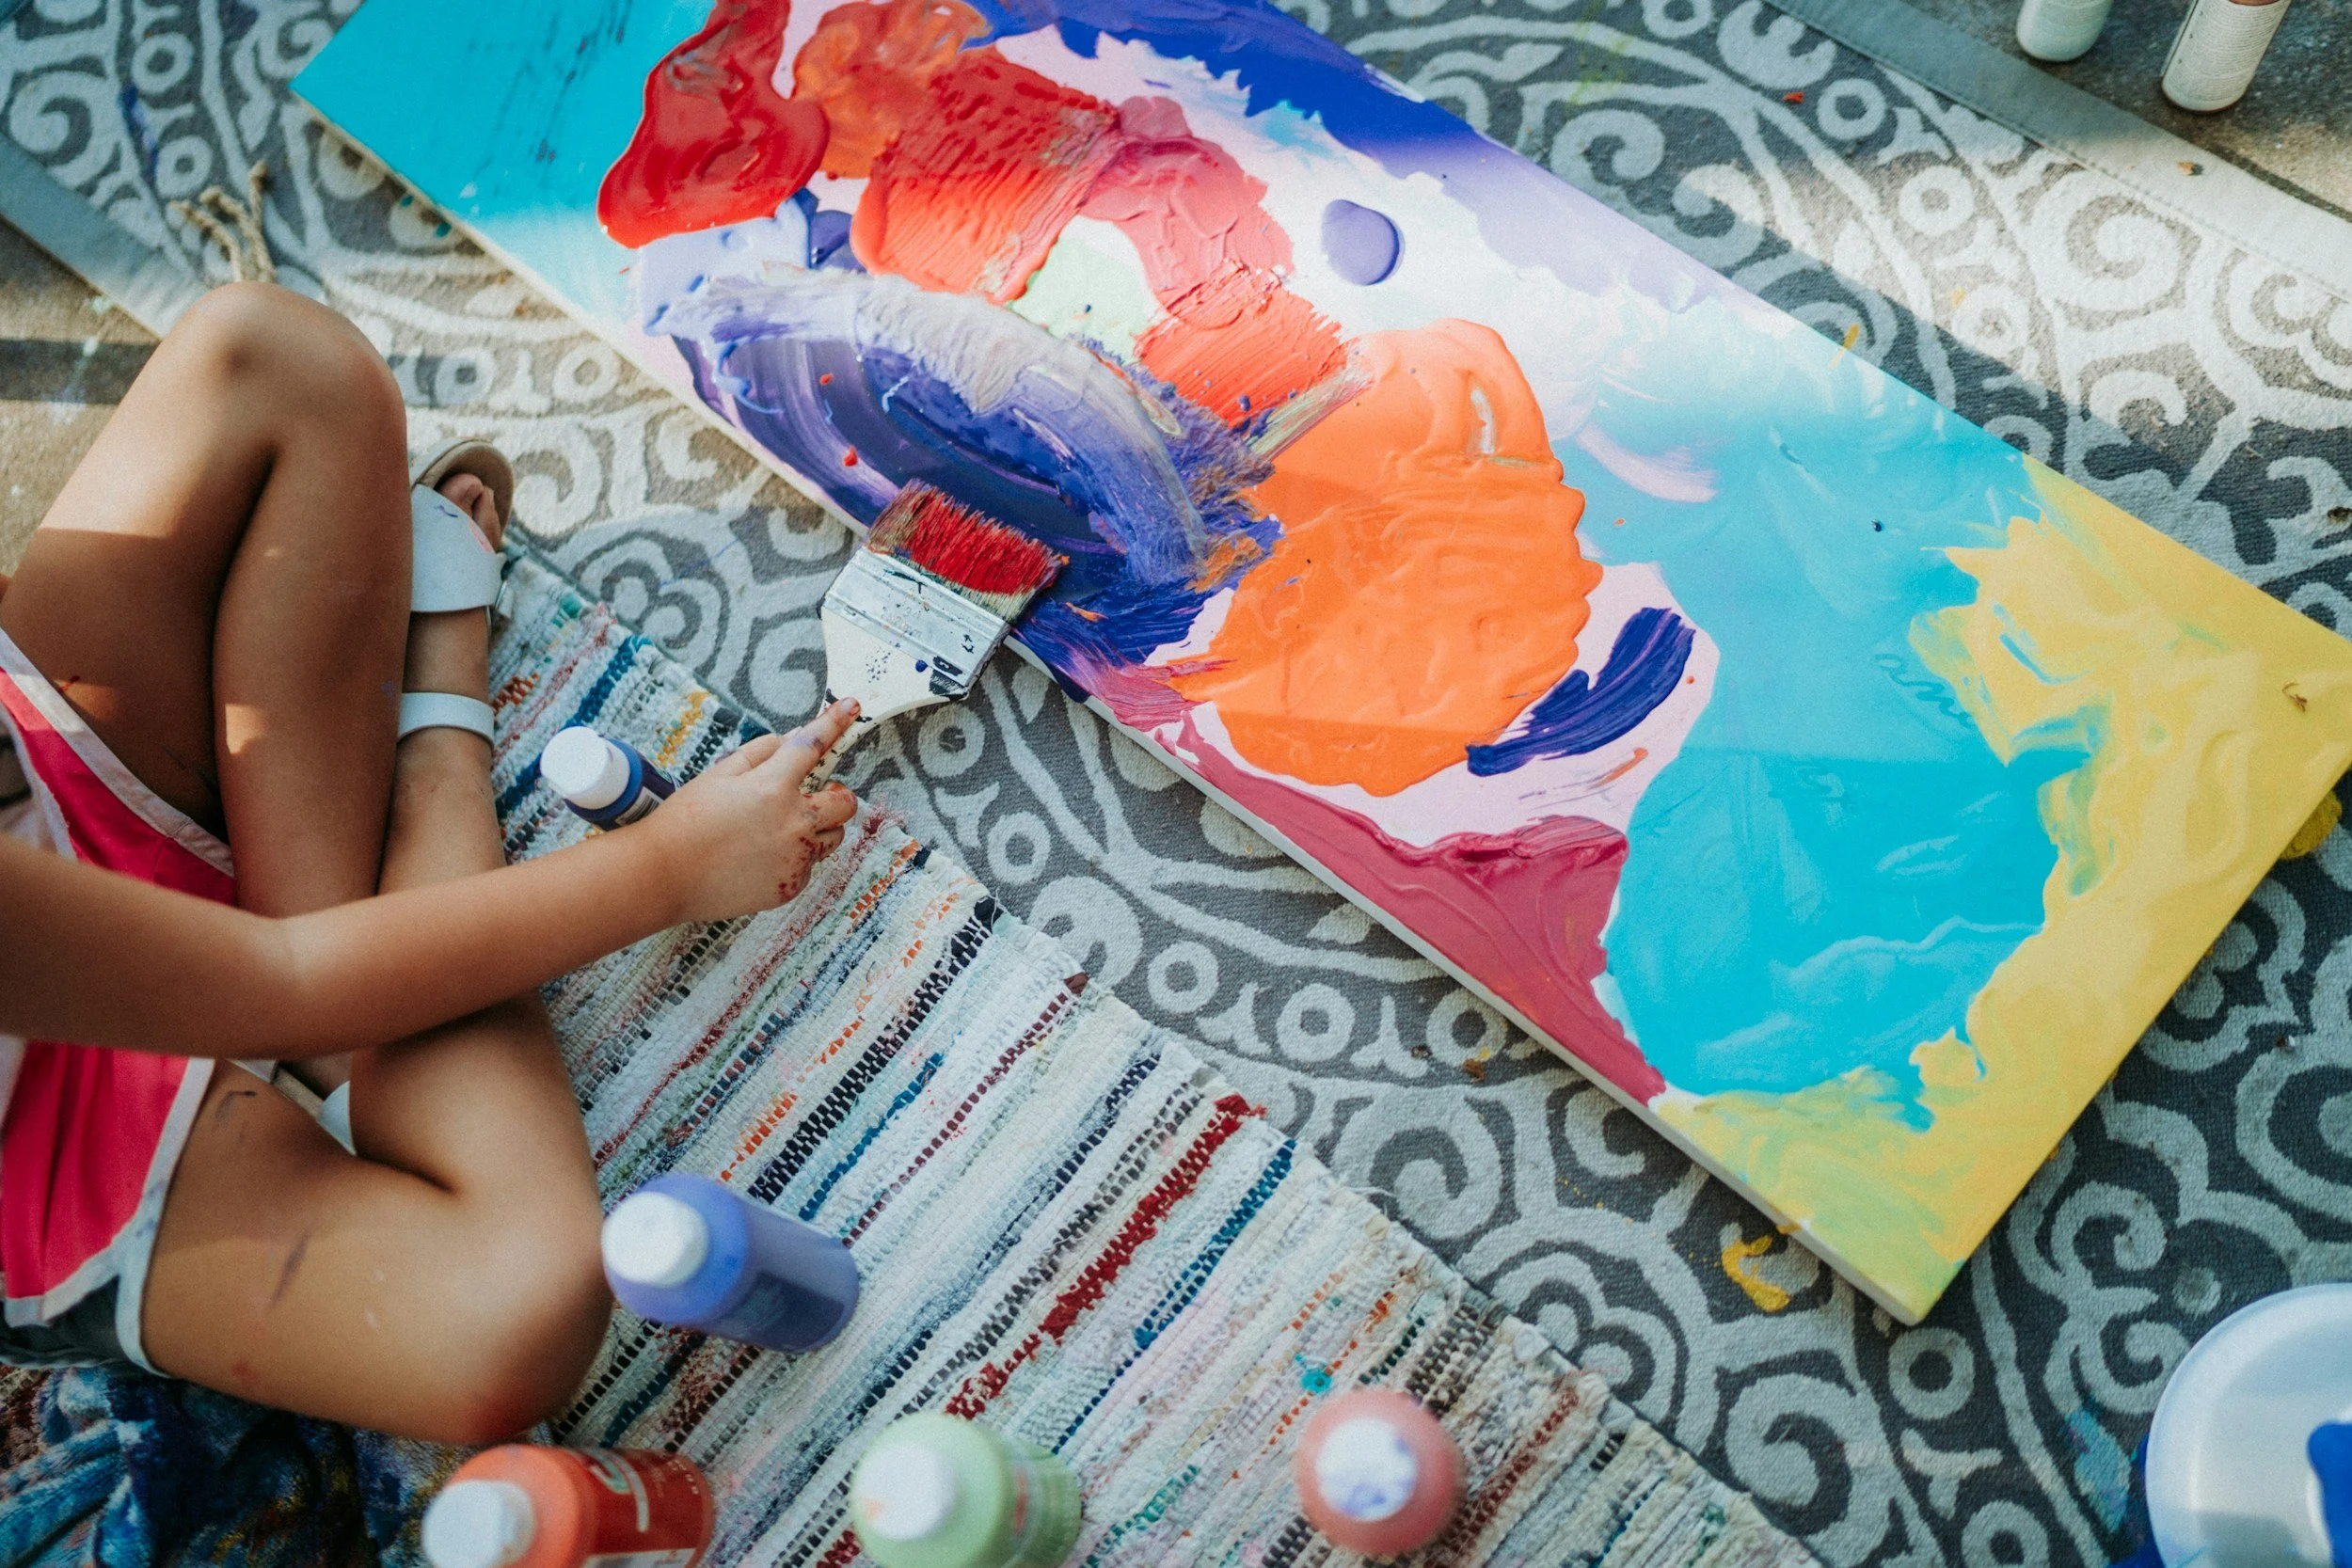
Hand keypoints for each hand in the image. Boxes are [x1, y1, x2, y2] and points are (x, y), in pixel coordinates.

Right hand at [647, 700, 861, 921]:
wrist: (663, 876)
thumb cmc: (685, 820)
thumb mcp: (719, 775)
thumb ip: (761, 753)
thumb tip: (792, 737)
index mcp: (773, 787)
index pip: (813, 745)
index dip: (835, 722)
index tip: (852, 705)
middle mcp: (793, 823)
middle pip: (846, 803)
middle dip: (837, 795)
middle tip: (814, 795)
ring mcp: (795, 859)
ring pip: (833, 838)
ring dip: (819, 828)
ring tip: (781, 829)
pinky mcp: (790, 887)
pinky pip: (808, 866)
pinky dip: (794, 859)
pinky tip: (761, 858)